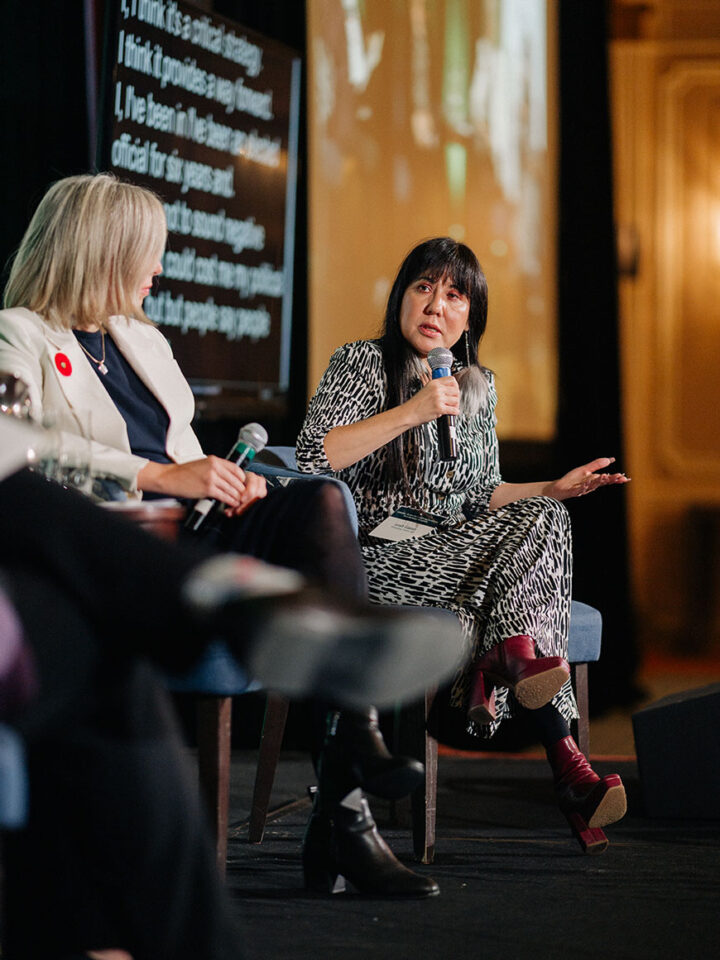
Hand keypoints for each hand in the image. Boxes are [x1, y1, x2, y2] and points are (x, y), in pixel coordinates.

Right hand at [137, 456, 266, 512]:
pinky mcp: (208, 489)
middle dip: (242, 490)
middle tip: (244, 496)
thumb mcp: (203, 464)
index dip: (242, 479)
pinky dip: (230, 501)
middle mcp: (215, 467)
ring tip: (239, 501)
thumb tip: (230, 478)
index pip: (236, 469)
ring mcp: (212, 478)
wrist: (170, 477)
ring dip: (237, 497)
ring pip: (232, 489)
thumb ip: (216, 469)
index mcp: (215, 460)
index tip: (243, 485)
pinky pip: (225, 496)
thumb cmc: (184, 472)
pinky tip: (232, 504)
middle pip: (236, 480)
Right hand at [403, 375, 459, 425]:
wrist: (409, 413)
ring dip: (456, 405)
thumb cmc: (416, 404)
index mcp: (434, 383)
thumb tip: (449, 390)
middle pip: (456, 390)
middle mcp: (437, 389)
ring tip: (452, 407)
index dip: (455, 386)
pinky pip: (453, 409)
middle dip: (456, 397)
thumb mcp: (426, 390)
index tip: (454, 391)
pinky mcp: (439, 408)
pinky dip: (455, 412)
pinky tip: (453, 412)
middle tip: (454, 401)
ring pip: (456, 400)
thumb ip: (437, 388)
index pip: (451, 380)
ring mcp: (438, 398)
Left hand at [545, 458, 629, 500]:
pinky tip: (587, 483)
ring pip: (592, 486)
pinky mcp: (574, 492)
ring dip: (599, 481)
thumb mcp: (585, 469)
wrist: (559, 487)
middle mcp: (591, 485)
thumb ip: (596, 464)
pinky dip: (583, 487)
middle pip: (602, 482)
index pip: (607, 479)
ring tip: (605, 476)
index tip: (625, 478)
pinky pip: (580, 489)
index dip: (616, 478)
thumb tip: (610, 459)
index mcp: (594, 480)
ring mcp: (583, 489)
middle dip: (611, 480)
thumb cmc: (572, 480)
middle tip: (619, 477)